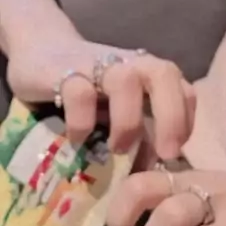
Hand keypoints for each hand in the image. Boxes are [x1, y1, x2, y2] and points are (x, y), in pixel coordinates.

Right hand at [7, 35, 195, 157]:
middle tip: (166, 154)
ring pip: (126, 81)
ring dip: (128, 120)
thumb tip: (154, 173)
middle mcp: (131, 64)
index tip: (173, 153)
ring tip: (117, 149)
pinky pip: (80, 92)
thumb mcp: (119, 114)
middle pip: (165, 74)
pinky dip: (82, 120)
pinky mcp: (64, 71)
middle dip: (172, 116)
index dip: (186, 121)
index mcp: (150, 74)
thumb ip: (140, 137)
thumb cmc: (89, 92)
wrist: (39, 52)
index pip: (185, 90)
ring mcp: (99, 64)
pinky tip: (77, 138)